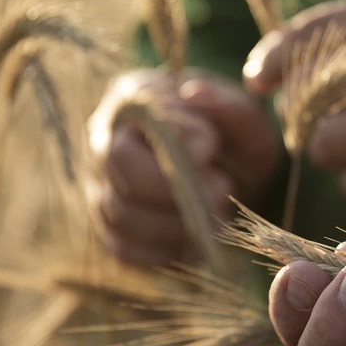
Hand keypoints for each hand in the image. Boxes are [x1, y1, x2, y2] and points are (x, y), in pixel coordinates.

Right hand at [86, 68, 279, 266]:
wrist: (231, 171)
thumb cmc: (232, 135)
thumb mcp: (243, 114)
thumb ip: (226, 103)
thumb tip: (194, 94)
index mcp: (131, 100)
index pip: (132, 123)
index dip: (171, 144)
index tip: (212, 148)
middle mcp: (104, 142)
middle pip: (119, 175)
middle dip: (175, 192)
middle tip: (221, 191)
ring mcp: (101, 188)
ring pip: (121, 217)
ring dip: (176, 225)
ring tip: (218, 217)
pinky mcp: (111, 229)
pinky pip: (125, 250)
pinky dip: (166, 251)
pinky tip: (198, 241)